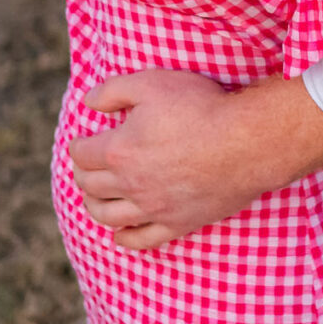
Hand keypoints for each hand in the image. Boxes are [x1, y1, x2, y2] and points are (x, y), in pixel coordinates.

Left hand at [68, 71, 322, 249]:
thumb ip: (112, 91)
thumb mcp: (151, 83)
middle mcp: (130, 183)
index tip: (81, 142)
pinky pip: (141, 240)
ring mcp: (153, 208)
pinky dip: (124, 238)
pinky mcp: (176, 223)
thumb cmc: (200, 107)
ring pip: (108, 216)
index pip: (82, 154)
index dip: (77, 146)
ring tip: (95, 198)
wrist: (245, 142)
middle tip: (86, 167)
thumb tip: (87, 102)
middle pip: (91, 186)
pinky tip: (119, 233)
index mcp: (119, 149)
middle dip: (83, 175)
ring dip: (94, 206)